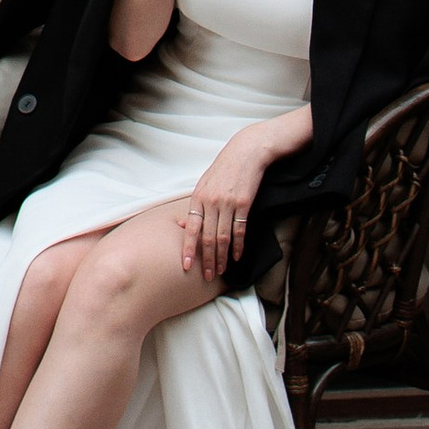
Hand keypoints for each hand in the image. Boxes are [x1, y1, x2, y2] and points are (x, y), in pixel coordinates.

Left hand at [179, 114, 306, 283]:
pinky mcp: (243, 204)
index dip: (188, 249)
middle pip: (207, 237)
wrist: (245, 153)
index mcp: (197, 198)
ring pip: (223, 237)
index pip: (190, 229)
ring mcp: (227, 203)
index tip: (185, 265)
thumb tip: (183, 225)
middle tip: (207, 276)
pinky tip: (237, 257)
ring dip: (222, 257)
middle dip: (207, 259)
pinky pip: (239, 230)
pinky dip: (238, 245)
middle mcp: (210, 202)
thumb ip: (196, 206)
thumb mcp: (203, 184)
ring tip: (221, 271)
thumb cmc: (223, 169)